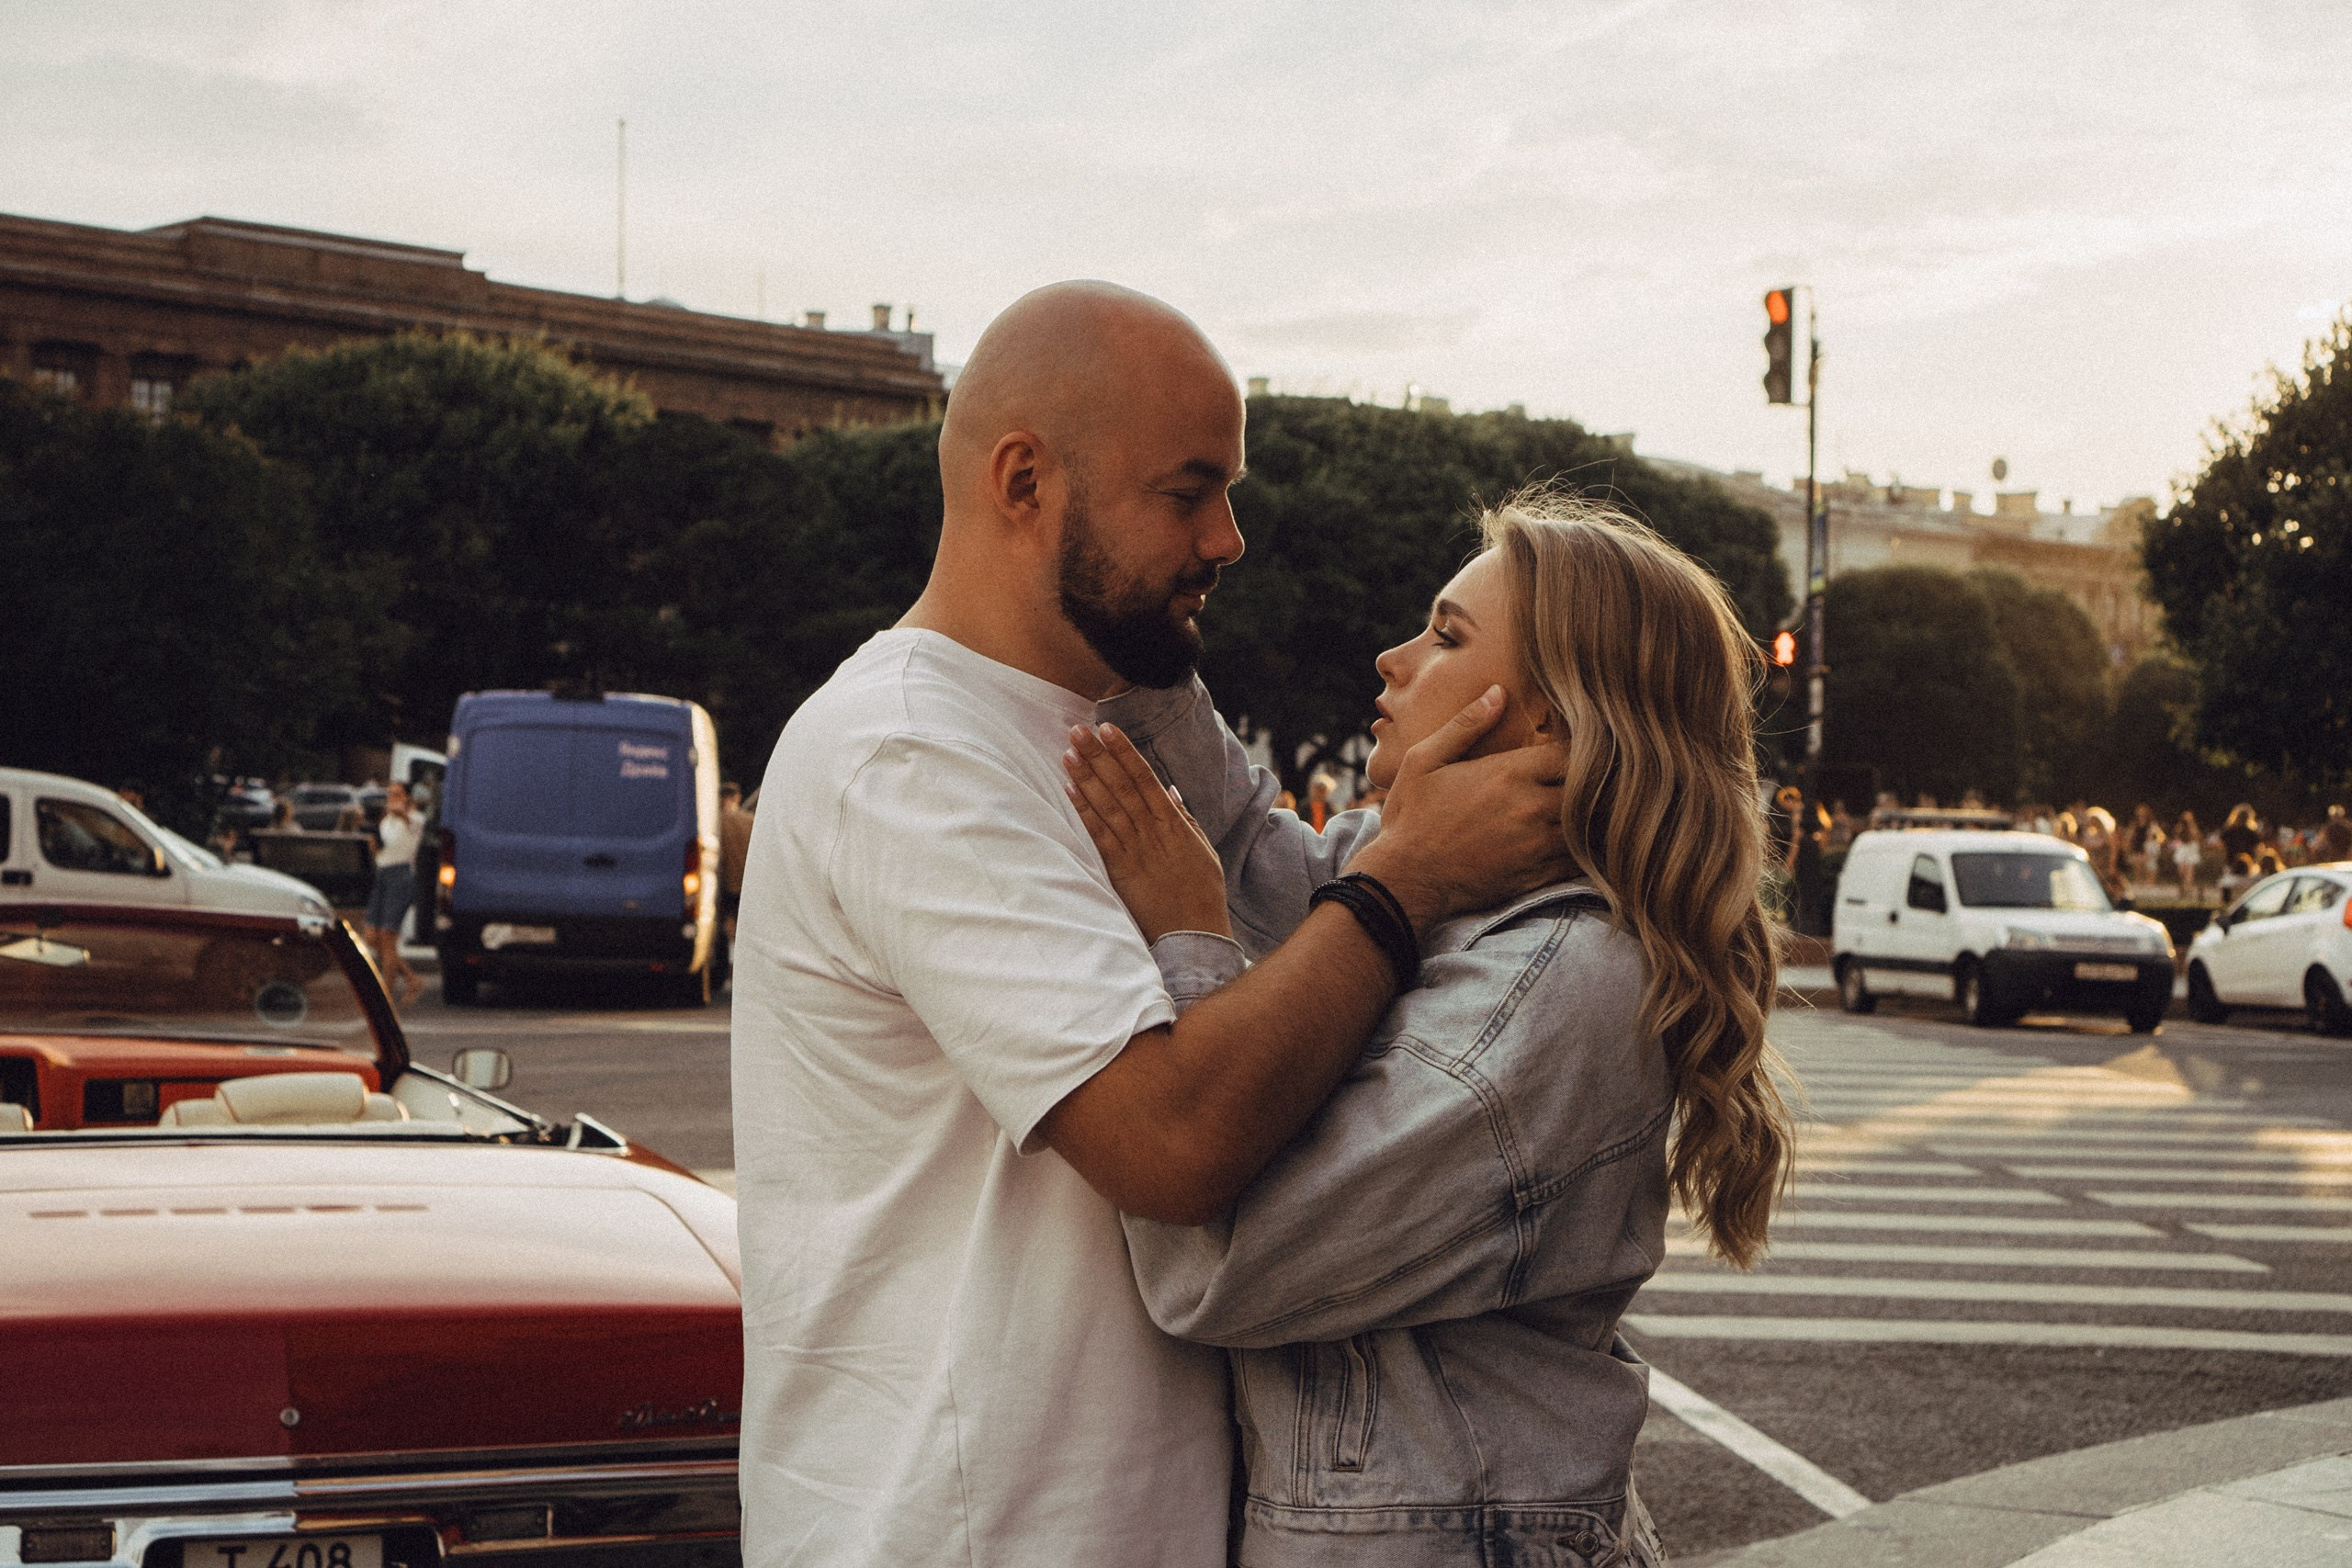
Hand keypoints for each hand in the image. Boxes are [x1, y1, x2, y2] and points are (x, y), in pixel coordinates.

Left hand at [1064, 723, 1231, 942]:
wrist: (1194, 934)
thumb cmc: (1202, 893)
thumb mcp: (1203, 850)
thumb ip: (1185, 820)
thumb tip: (1169, 790)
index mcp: (1173, 823)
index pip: (1145, 777)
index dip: (1124, 751)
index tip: (1108, 728)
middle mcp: (1152, 832)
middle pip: (1121, 785)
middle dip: (1099, 755)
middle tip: (1078, 730)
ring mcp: (1135, 850)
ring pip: (1107, 805)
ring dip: (1086, 777)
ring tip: (1069, 752)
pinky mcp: (1120, 871)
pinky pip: (1099, 835)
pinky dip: (1084, 811)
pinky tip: (1069, 791)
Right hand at [1347, 686, 1573, 935]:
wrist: (1404, 880)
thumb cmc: (1410, 817)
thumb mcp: (1425, 761)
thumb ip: (1465, 725)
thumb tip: (1498, 693)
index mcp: (1507, 774)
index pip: (1570, 752)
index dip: (1578, 748)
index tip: (1572, 748)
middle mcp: (1530, 808)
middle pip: (1591, 788)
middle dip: (1592, 781)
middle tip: (1591, 776)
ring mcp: (1536, 845)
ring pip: (1590, 825)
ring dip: (1590, 814)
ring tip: (1586, 806)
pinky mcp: (1536, 876)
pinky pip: (1579, 860)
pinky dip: (1583, 848)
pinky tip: (1574, 839)